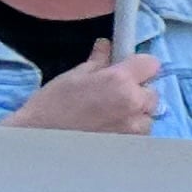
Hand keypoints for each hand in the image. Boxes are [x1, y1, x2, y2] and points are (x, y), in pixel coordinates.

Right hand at [5, 39, 158, 135]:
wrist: (39, 140)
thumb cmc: (52, 106)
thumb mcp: (73, 76)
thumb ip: (98, 61)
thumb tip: (106, 46)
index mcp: (120, 81)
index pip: (152, 64)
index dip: (140, 65)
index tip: (130, 68)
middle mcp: (133, 103)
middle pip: (153, 92)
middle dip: (138, 90)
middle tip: (115, 93)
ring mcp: (133, 128)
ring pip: (148, 115)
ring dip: (136, 112)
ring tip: (109, 114)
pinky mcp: (129, 145)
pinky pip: (140, 133)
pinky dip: (130, 129)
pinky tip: (108, 128)